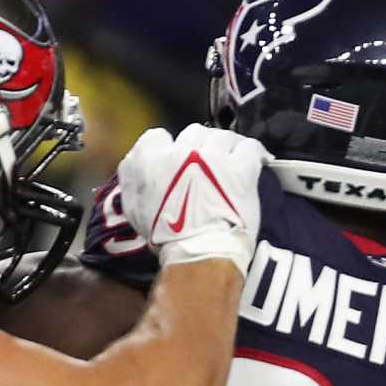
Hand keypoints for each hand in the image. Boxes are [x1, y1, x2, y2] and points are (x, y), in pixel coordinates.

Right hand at [115, 125, 270, 273]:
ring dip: (225, 148)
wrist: (198, 253)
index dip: (167, 147)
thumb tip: (137, 162)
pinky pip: (248, 146)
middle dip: (199, 147)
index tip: (175, 158)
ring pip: (222, 136)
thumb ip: (132, 178)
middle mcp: (181, 152)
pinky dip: (252, 151)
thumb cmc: (165, 237)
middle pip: (193, 132)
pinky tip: (253, 159)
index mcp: (150, 160)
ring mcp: (213, 157)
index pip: (157, 136)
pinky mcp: (240, 168)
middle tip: (204, 164)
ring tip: (229, 161)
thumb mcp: (133, 207)